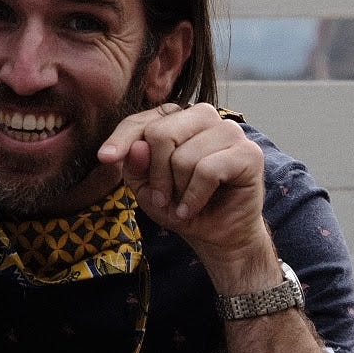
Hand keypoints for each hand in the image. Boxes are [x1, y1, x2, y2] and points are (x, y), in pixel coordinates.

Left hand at [97, 102, 269, 263]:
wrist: (218, 235)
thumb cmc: (183, 205)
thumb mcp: (147, 190)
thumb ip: (136, 167)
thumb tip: (135, 148)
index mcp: (178, 118)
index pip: (142, 120)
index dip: (121, 139)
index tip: (104, 158)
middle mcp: (205, 117)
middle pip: (160, 133)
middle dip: (156, 175)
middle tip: (162, 198)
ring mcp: (230, 131)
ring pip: (184, 155)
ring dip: (178, 189)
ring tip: (184, 203)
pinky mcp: (249, 152)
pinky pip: (208, 170)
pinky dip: (196, 196)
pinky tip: (194, 208)